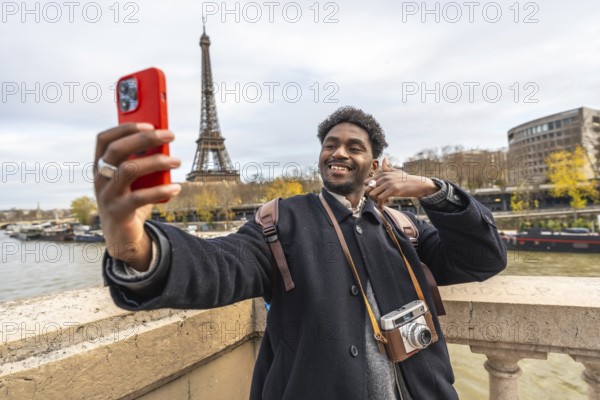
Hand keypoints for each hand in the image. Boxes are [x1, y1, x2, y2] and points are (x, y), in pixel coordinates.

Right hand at [94, 123, 180, 269]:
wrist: (122, 235)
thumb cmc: (131, 199)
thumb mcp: (135, 179)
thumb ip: (142, 161)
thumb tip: (163, 142)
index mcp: (100, 166)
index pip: (104, 139)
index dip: (124, 128)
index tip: (149, 123)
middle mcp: (100, 178)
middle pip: (117, 150)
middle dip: (145, 138)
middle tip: (170, 135)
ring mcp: (107, 195)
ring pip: (129, 170)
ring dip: (156, 162)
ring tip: (177, 161)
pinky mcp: (118, 212)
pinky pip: (139, 198)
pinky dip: (161, 191)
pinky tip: (176, 187)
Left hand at [364, 158, 437, 208]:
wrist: (418, 184)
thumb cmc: (407, 179)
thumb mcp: (396, 172)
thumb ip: (388, 168)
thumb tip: (384, 159)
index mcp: (383, 174)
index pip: (366, 182)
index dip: (368, 190)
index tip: (374, 195)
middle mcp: (384, 177)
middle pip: (367, 189)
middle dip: (370, 197)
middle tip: (376, 201)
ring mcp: (389, 183)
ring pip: (373, 194)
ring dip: (375, 202)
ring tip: (381, 204)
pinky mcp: (394, 189)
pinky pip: (380, 199)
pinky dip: (380, 205)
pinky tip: (383, 207)